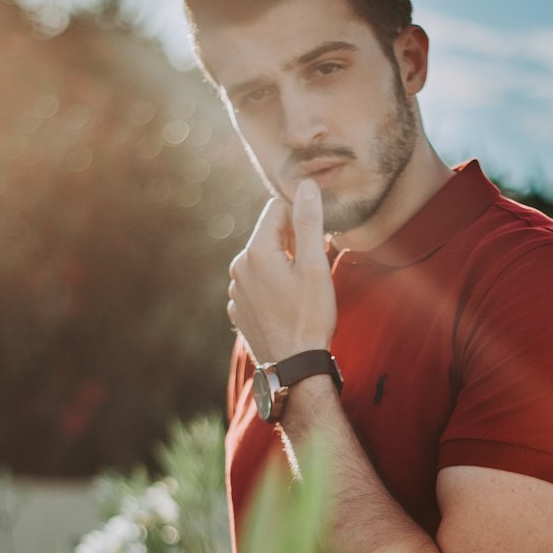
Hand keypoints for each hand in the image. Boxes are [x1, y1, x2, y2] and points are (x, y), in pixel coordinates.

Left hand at [227, 179, 336, 363]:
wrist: (293, 367)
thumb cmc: (308, 317)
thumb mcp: (314, 266)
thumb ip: (309, 222)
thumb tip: (305, 186)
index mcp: (255, 252)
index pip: (277, 209)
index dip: (301, 219)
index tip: (317, 240)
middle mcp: (238, 267)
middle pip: (268, 234)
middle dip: (292, 242)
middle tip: (313, 268)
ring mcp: (236, 290)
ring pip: (263, 260)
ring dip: (282, 265)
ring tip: (301, 291)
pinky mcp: (239, 309)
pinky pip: (257, 284)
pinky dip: (272, 286)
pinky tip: (288, 306)